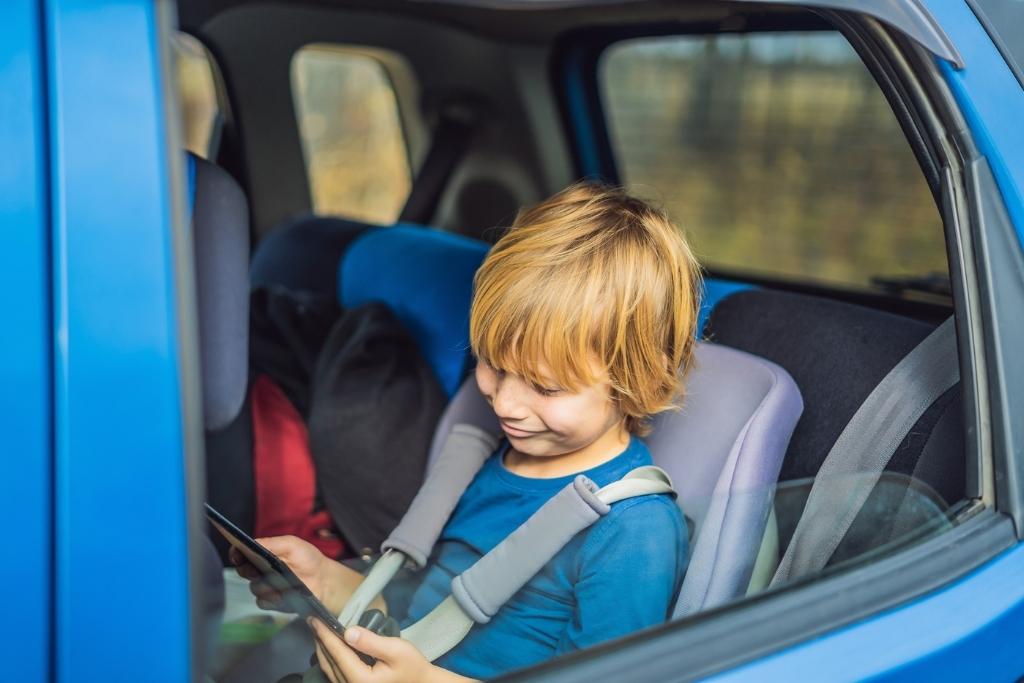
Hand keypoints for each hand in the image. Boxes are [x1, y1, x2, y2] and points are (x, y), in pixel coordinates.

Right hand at [229, 535, 333, 610]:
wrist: (324, 581)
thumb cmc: (309, 559)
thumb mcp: (292, 544)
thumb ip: (272, 543)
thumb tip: (252, 543)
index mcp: (264, 554)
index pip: (242, 553)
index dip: (236, 553)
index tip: (237, 555)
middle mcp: (261, 570)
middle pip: (243, 570)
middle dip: (248, 570)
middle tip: (257, 570)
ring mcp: (266, 587)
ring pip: (254, 587)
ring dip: (265, 585)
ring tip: (281, 584)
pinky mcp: (271, 601)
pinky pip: (262, 602)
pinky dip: (270, 599)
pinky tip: (282, 595)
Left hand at [308, 620, 475, 682]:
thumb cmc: (412, 667)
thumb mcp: (396, 650)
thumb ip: (371, 641)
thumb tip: (348, 632)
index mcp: (360, 679)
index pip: (337, 653)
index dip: (324, 634)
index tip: (315, 619)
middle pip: (329, 662)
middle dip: (320, 640)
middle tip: (313, 621)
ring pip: (329, 669)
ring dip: (323, 649)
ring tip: (319, 631)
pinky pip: (336, 673)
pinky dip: (331, 658)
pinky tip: (330, 647)